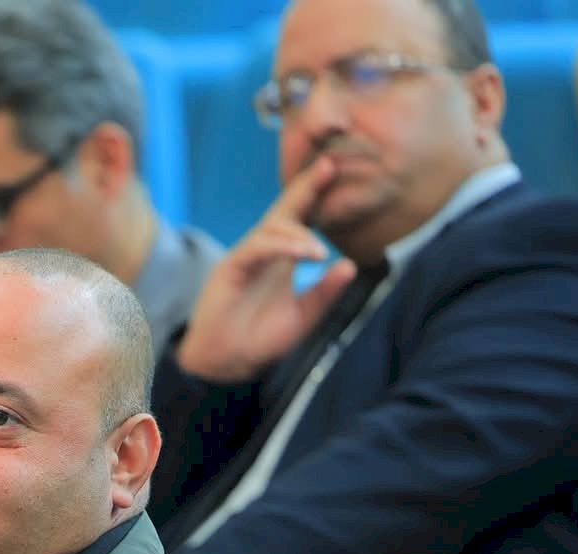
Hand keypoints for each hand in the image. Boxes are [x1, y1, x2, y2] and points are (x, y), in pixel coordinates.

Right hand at [176, 157, 359, 383]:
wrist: (228, 365)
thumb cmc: (259, 340)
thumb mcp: (303, 315)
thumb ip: (325, 292)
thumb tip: (350, 266)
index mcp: (280, 260)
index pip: (299, 220)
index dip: (314, 196)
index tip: (335, 171)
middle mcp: (262, 253)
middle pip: (283, 211)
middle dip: (304, 188)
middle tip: (328, 165)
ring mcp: (244, 258)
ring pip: (271, 229)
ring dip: (298, 235)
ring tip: (319, 252)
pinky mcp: (230, 268)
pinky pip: (256, 248)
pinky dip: (280, 247)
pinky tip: (303, 253)